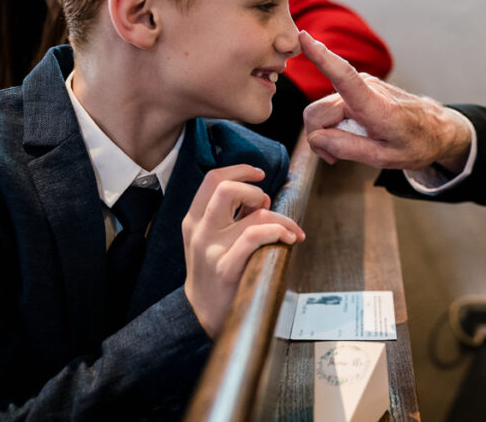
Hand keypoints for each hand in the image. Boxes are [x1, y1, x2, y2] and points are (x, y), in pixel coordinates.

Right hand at [182, 164, 304, 338]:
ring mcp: (211, 250)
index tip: (259, 174)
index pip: (212, 179)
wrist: (202, 315)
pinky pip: (255, 237)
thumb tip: (261, 198)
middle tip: (267, 206)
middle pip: (226, 188)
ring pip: (255, 215)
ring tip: (291, 231)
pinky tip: (290, 239)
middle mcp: (200, 231)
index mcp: (194, 220)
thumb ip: (232, 216)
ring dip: (281, 219)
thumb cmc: (215, 272)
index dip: (239, 170)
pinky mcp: (226, 268)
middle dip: (255, 191)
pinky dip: (278, 232)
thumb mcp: (212, 239)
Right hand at [299, 31, 471, 170]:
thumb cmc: (416, 144)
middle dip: (319, 137)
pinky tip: (348, 135)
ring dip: (326, 132)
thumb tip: (315, 137)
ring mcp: (362, 85)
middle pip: (318, 113)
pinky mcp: (359, 87)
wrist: (436, 130)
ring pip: (321, 111)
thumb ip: (348, 148)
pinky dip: (332, 125)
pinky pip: (331, 107)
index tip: (304, 37)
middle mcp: (366, 88)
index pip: (344, 77)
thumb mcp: (385, 158)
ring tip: (347, 147)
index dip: (322, 58)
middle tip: (335, 158)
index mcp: (376, 106)